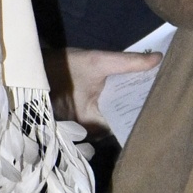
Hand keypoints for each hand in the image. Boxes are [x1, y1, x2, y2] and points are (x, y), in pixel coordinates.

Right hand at [44, 47, 162, 134]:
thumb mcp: (96, 62)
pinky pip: (103, 117)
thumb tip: (157, 59)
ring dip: (125, 107)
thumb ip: (127, 62)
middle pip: (122, 122)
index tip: (159, 97)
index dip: (143, 111)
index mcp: (95, 124)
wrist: (33, 69)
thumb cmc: (63, 68)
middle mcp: (91, 133)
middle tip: (154, 90)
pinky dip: (114, 106)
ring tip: (141, 91)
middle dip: (136, 108)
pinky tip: (122, 94)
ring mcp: (84, 130)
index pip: (128, 123)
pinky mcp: (80, 123)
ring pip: (113, 120)